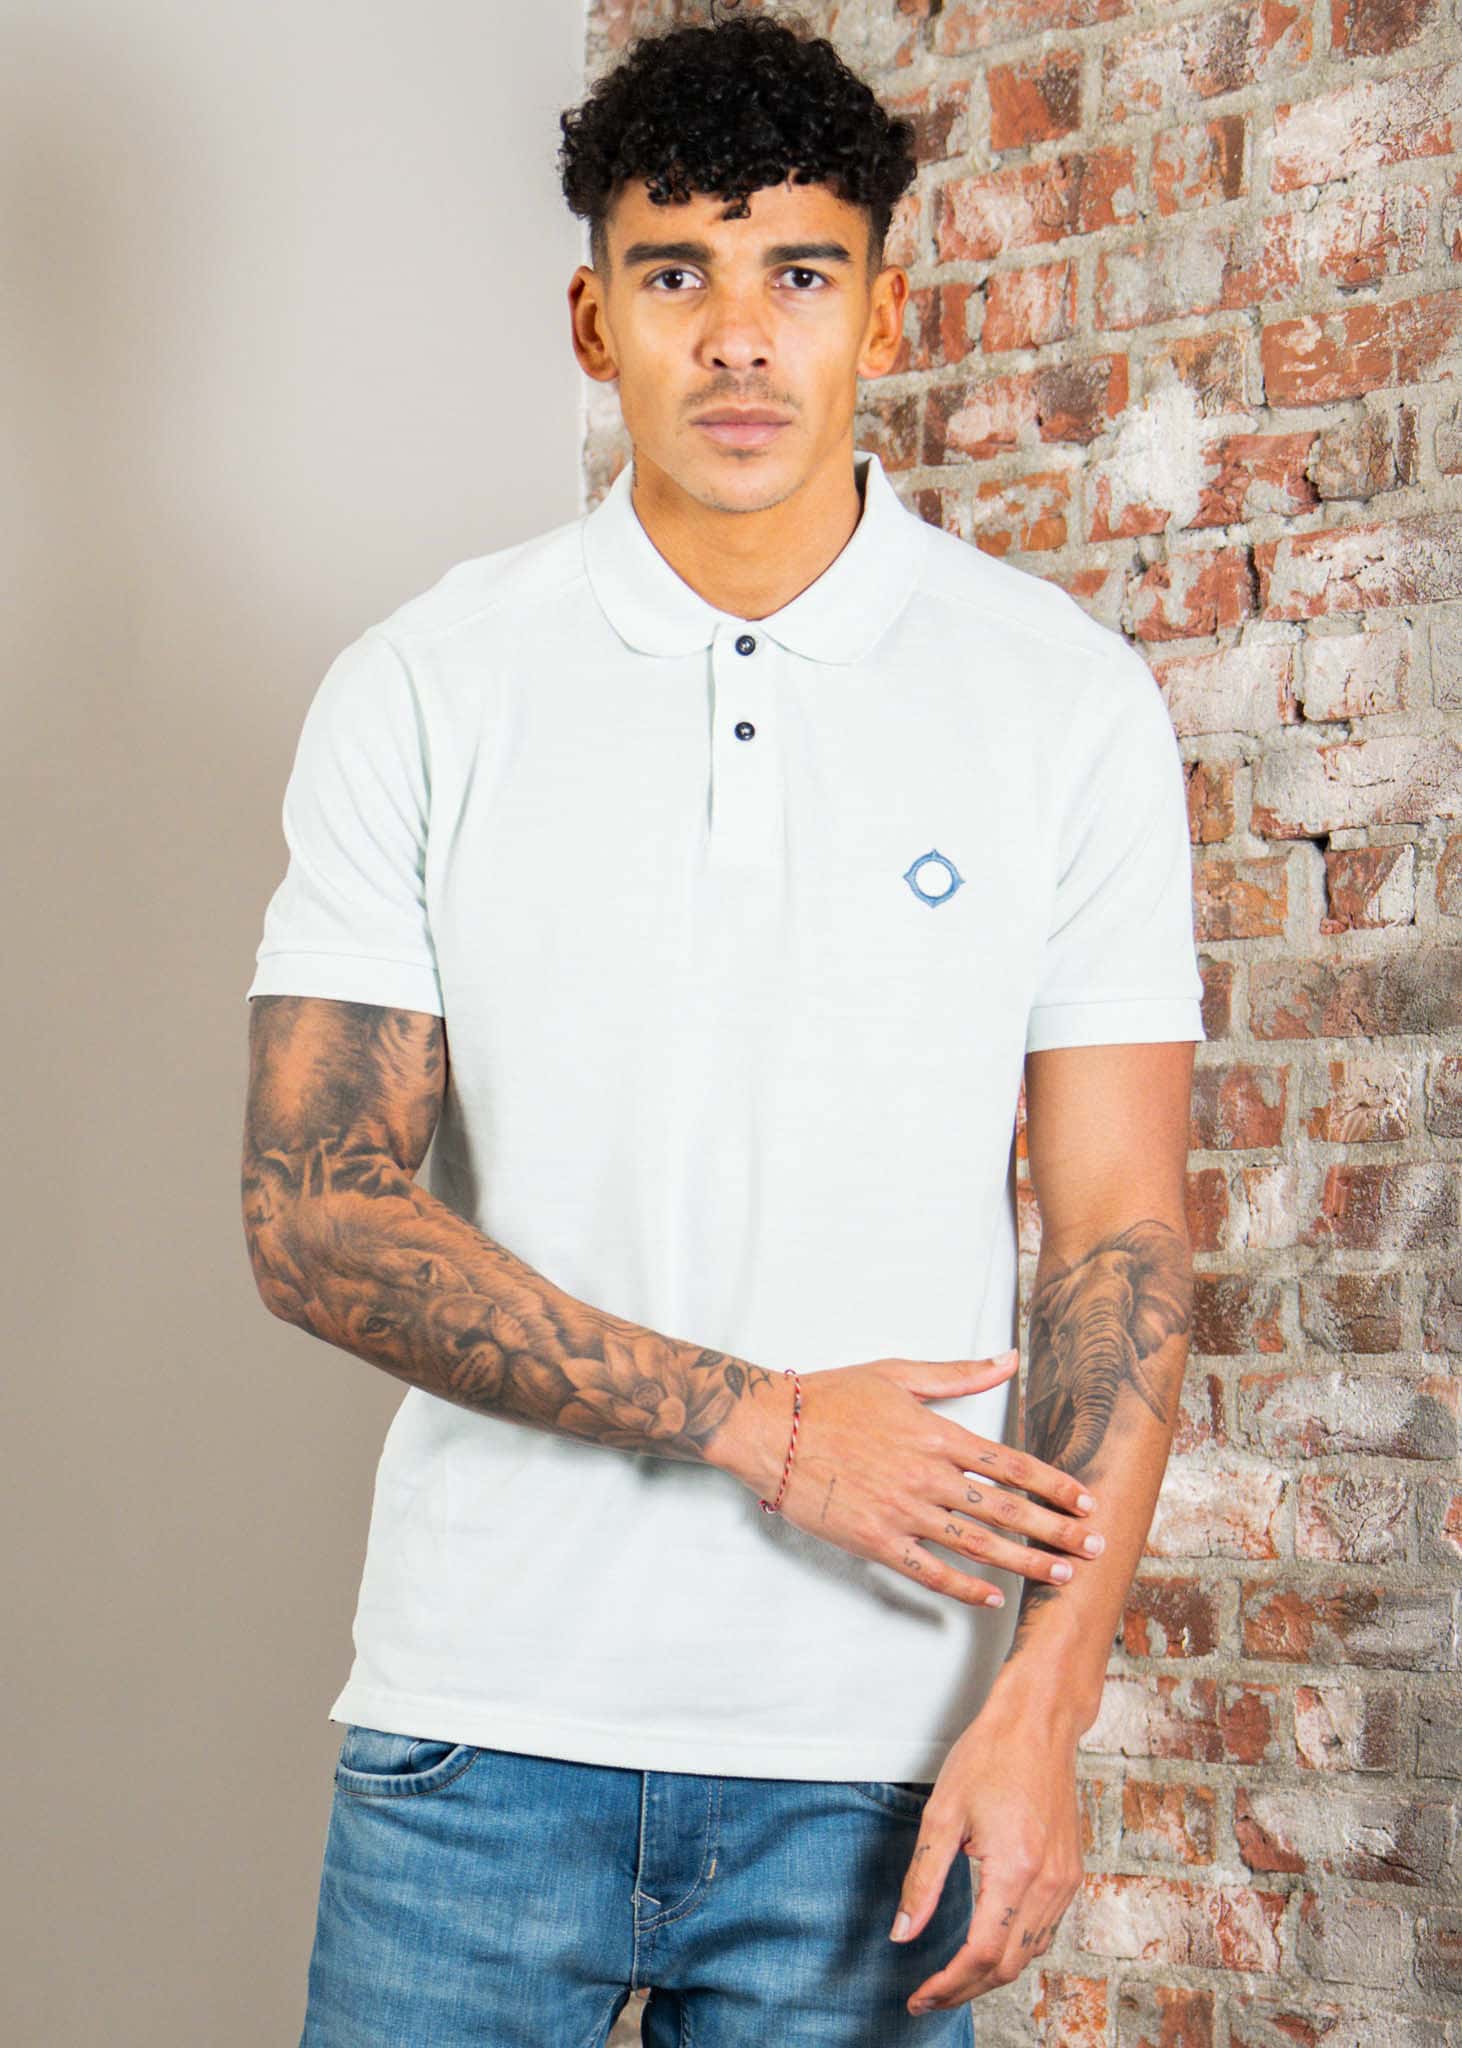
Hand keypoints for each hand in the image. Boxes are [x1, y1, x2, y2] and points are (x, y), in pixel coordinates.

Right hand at [725, 1352, 1105, 1607]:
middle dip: (1056, 1531)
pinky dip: (963, 1588)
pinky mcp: (875, 1541)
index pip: (1010, 1464)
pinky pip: (929, 1571)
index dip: (1053, 1484)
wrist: (771, 1431)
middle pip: (1006, 1509)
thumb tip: (1008, 1359)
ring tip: (1062, 1577)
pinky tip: (991, 1598)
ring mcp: (902, 1512)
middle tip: (1094, 1548)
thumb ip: (958, 1374)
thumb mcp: (897, 1375)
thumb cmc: (830, 1397)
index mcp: (935, 1434)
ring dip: (1025, 1563)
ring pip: (977, 1543)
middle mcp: (927, 1476)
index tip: (1086, 1501)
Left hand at [889, 1695, 1085, 2011]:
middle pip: (1008, 1965)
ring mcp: (1066, 1880)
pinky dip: (1015, 1949)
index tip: (918, 1996)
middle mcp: (1049, 1883)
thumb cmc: (990, 1756)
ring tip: (951, 1979)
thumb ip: (922, 1880)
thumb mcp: (942, 1814)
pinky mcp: (1071, 1872)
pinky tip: (989, 1947)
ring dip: (991, 1975)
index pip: (980, 1954)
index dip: (947, 1984)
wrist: (1039, 1723)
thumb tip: (901, 1934)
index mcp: (1015, 1870)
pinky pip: (1045, 1930)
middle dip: (965, 1989)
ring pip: (1030, 1953)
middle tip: (928, 1997)